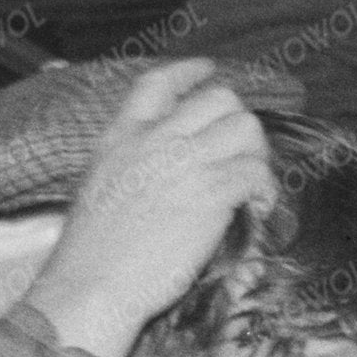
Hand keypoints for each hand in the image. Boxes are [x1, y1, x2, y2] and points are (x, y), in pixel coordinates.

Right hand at [21, 58, 274, 356]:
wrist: (92, 286)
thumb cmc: (90, 254)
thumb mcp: (99, 189)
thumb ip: (130, 166)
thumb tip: (162, 171)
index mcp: (121, 137)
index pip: (158, 84)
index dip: (189, 72)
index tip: (208, 70)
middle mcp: (155, 141)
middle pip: (218, 99)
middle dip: (237, 123)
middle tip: (239, 155)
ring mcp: (185, 164)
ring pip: (246, 128)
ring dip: (256, 155)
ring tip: (250, 185)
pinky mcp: (211, 193)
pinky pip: (257, 173)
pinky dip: (265, 191)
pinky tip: (257, 210)